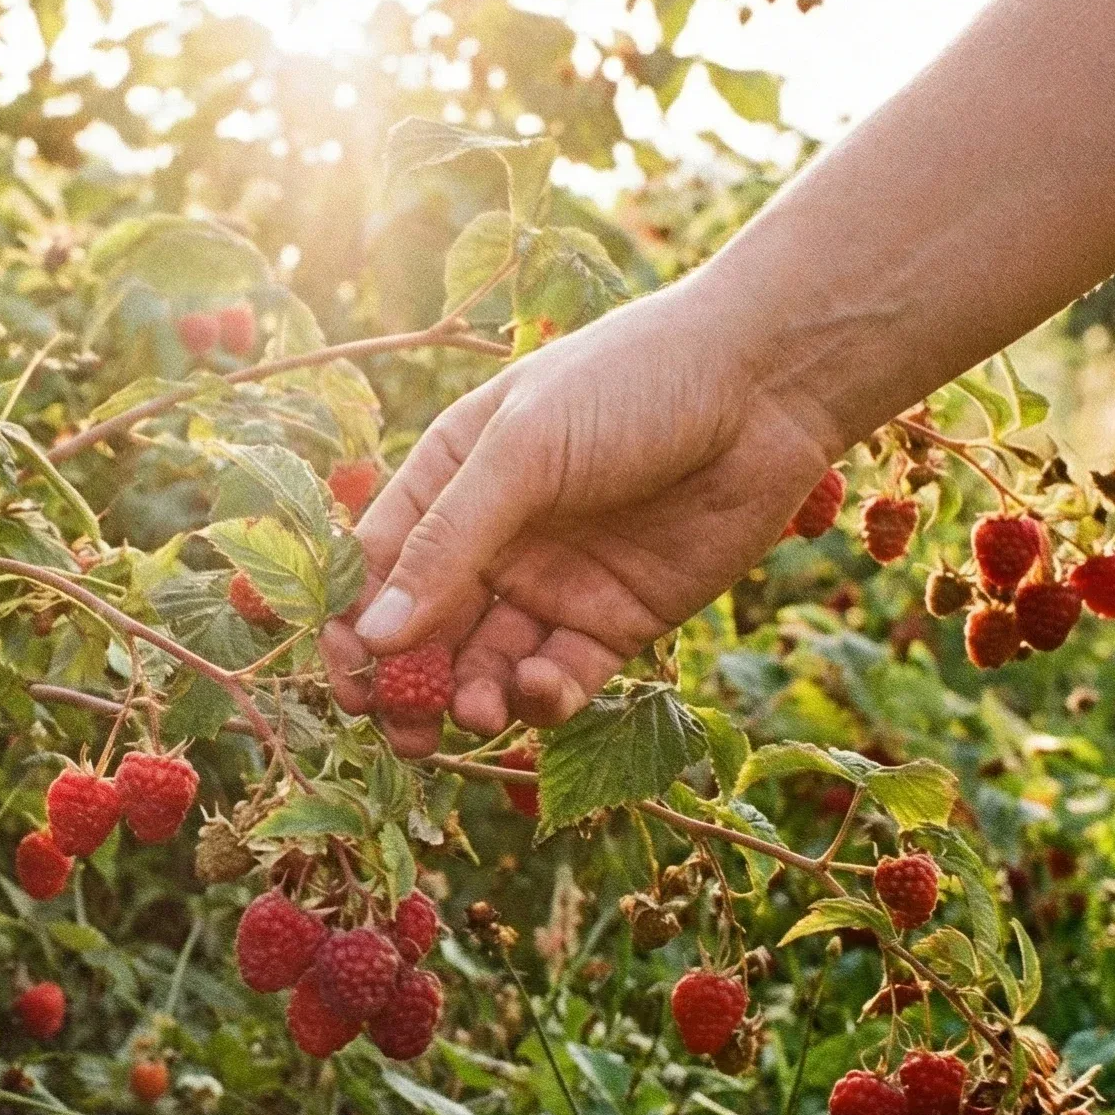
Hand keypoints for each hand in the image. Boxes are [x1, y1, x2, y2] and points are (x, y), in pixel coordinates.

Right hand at [320, 279, 840, 756]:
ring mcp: (553, 586)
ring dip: (472, 700)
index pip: (378, 565)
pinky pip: (560, 680)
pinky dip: (541, 698)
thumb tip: (377, 637)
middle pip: (426, 632)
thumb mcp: (524, 450)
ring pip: (487, 667)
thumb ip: (448, 543)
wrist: (767, 386)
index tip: (346, 676)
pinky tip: (540, 688)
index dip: (355, 623)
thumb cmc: (632, 383)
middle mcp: (495, 539)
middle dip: (408, 686)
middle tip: (402, 730)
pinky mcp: (615, 624)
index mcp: (452, 479)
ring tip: (476, 714)